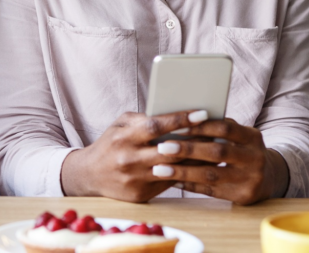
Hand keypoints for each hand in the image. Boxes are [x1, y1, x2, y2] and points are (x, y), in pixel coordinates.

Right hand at [61, 110, 209, 201]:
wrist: (89, 175)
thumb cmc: (110, 144)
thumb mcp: (119, 126)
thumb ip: (142, 119)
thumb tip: (172, 115)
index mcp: (123, 138)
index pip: (155, 126)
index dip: (179, 119)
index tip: (201, 113)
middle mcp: (129, 159)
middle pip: (169, 150)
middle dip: (196, 140)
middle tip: (218, 132)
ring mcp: (135, 179)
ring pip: (174, 169)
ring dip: (197, 160)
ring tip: (217, 150)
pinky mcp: (141, 195)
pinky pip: (169, 183)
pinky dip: (186, 174)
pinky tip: (201, 166)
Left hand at [150, 119, 288, 204]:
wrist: (267, 178)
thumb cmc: (241, 150)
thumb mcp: (239, 136)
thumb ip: (218, 128)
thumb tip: (182, 119)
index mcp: (252, 137)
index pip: (225, 127)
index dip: (200, 126)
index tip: (176, 125)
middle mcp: (255, 158)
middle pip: (218, 152)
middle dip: (188, 149)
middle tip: (162, 147)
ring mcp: (251, 179)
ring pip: (212, 174)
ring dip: (183, 171)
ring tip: (159, 168)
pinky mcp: (243, 196)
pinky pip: (211, 190)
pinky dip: (189, 184)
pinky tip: (172, 180)